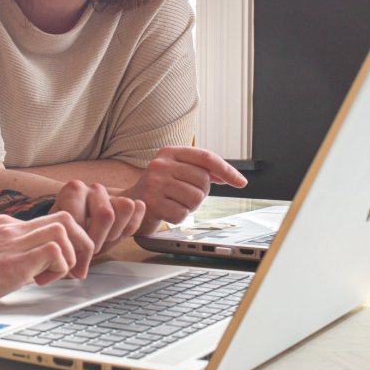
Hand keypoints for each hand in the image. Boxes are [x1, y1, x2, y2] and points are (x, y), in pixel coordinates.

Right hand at [0, 211, 93, 313]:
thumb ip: (4, 251)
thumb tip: (29, 268)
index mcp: (4, 224)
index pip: (51, 218)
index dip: (67, 242)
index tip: (63, 266)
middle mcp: (10, 227)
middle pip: (67, 216)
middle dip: (83, 244)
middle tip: (75, 270)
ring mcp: (10, 243)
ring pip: (65, 227)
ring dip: (72, 255)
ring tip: (56, 277)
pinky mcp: (9, 265)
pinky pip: (54, 250)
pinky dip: (58, 268)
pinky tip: (40, 283)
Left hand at [49, 181, 145, 265]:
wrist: (81, 225)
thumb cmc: (71, 231)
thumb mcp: (65, 238)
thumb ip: (70, 252)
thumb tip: (80, 272)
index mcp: (72, 191)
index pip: (80, 219)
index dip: (80, 243)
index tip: (78, 253)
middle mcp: (92, 188)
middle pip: (107, 214)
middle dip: (100, 239)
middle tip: (93, 249)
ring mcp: (111, 193)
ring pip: (125, 207)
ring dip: (116, 232)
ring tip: (104, 239)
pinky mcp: (127, 199)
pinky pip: (138, 209)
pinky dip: (132, 225)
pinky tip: (120, 233)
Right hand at [121, 147, 247, 234]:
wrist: (128, 204)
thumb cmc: (158, 188)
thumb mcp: (175, 170)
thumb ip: (199, 169)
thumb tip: (229, 176)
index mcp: (169, 152)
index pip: (206, 157)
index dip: (227, 170)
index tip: (241, 182)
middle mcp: (161, 165)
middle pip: (203, 180)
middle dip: (201, 192)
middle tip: (186, 194)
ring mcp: (155, 183)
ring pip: (196, 198)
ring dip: (190, 206)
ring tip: (176, 202)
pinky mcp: (152, 203)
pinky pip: (183, 214)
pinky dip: (180, 216)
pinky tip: (168, 211)